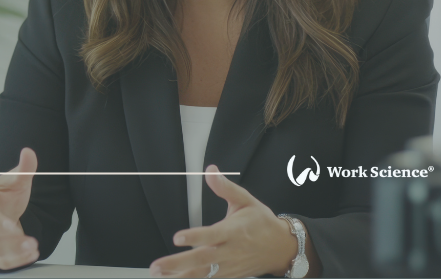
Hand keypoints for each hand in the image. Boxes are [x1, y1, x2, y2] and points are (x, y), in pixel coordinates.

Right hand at [0, 147, 39, 269]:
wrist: (4, 213)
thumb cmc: (5, 196)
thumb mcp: (15, 181)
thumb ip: (23, 169)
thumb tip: (29, 152)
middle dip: (4, 236)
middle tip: (23, 236)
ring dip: (13, 250)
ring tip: (32, 245)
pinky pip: (2, 262)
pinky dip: (17, 261)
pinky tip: (31, 254)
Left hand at [149, 164, 302, 277]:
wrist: (282, 248)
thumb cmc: (263, 224)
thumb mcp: (246, 201)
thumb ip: (225, 188)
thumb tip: (211, 172)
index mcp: (234, 231)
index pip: (211, 235)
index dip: (194, 236)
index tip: (177, 237)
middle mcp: (230, 251)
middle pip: (202, 259)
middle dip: (178, 263)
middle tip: (158, 265)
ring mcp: (228, 266)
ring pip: (203, 274)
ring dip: (180, 276)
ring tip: (160, 275)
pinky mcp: (229, 274)